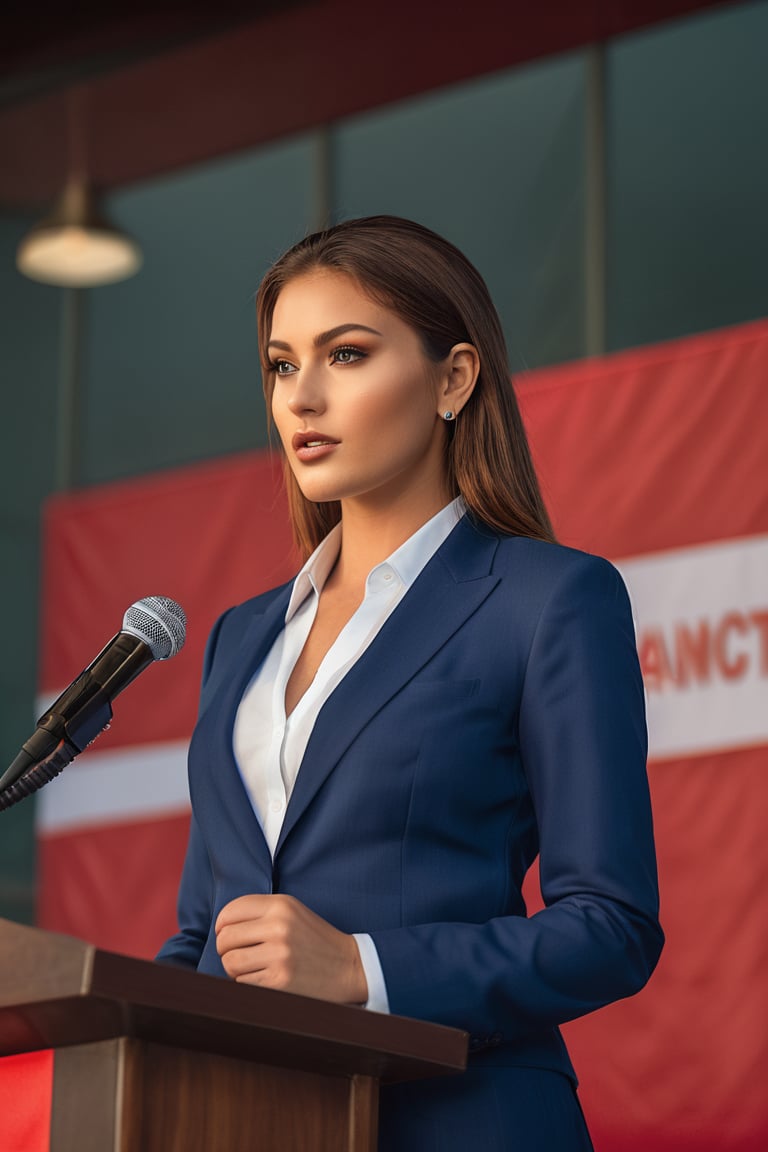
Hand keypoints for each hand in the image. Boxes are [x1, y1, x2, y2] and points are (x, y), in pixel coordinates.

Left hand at [214, 894, 367, 1003]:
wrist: (349, 966)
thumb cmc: (316, 939)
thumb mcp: (293, 912)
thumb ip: (261, 912)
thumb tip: (222, 926)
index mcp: (281, 905)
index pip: (231, 911)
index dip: (222, 925)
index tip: (225, 933)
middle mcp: (279, 927)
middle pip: (226, 938)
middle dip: (225, 949)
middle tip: (235, 953)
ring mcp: (279, 955)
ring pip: (231, 962)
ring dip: (234, 968)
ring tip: (250, 967)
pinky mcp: (279, 981)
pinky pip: (243, 983)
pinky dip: (246, 983)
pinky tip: (262, 979)